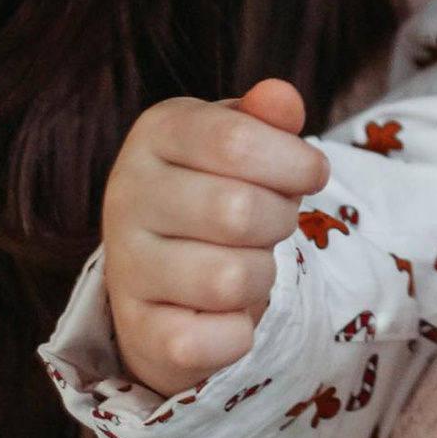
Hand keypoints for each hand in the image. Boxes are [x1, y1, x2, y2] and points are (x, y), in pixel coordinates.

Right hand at [101, 79, 326, 393]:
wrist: (165, 275)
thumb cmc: (218, 189)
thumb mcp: (243, 142)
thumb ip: (267, 119)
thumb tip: (281, 99)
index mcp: (155, 134)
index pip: (235, 140)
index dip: (294, 162)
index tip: (310, 174)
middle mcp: (126, 196)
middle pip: (238, 211)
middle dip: (281, 220)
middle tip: (272, 222)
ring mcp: (126, 266)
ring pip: (232, 279)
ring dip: (263, 276)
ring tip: (245, 263)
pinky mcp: (139, 331)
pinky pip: (217, 338)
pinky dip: (242, 332)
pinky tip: (226, 314)